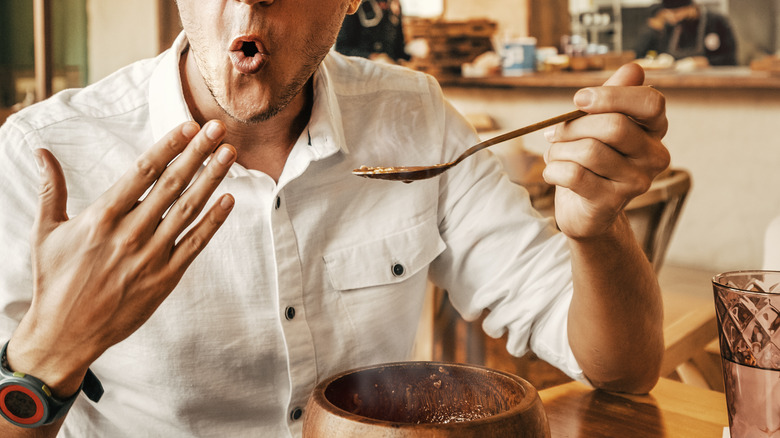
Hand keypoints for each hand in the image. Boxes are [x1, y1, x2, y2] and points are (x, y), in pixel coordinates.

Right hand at [8, 121, 235, 397]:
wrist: (65, 334)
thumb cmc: (55, 280)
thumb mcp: (47, 232)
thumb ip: (53, 189)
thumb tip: (42, 152)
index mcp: (101, 217)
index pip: (143, 172)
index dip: (169, 146)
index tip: (189, 127)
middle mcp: (129, 233)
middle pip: (172, 184)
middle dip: (198, 153)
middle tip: (218, 128)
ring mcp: (150, 256)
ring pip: (188, 210)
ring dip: (211, 179)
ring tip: (229, 154)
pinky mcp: (165, 278)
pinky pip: (196, 244)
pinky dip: (214, 221)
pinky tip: (229, 199)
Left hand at [542, 63, 669, 239]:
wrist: (584, 209)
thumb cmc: (590, 159)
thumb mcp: (598, 122)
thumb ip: (613, 95)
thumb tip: (633, 69)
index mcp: (654, 130)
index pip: (651, 102)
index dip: (612, 96)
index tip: (578, 99)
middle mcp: (654, 157)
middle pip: (614, 126)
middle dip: (574, 125)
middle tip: (554, 132)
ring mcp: (636, 182)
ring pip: (589, 151)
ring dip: (559, 149)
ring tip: (554, 154)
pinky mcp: (611, 203)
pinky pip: (574, 175)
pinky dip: (553, 170)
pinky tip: (552, 172)